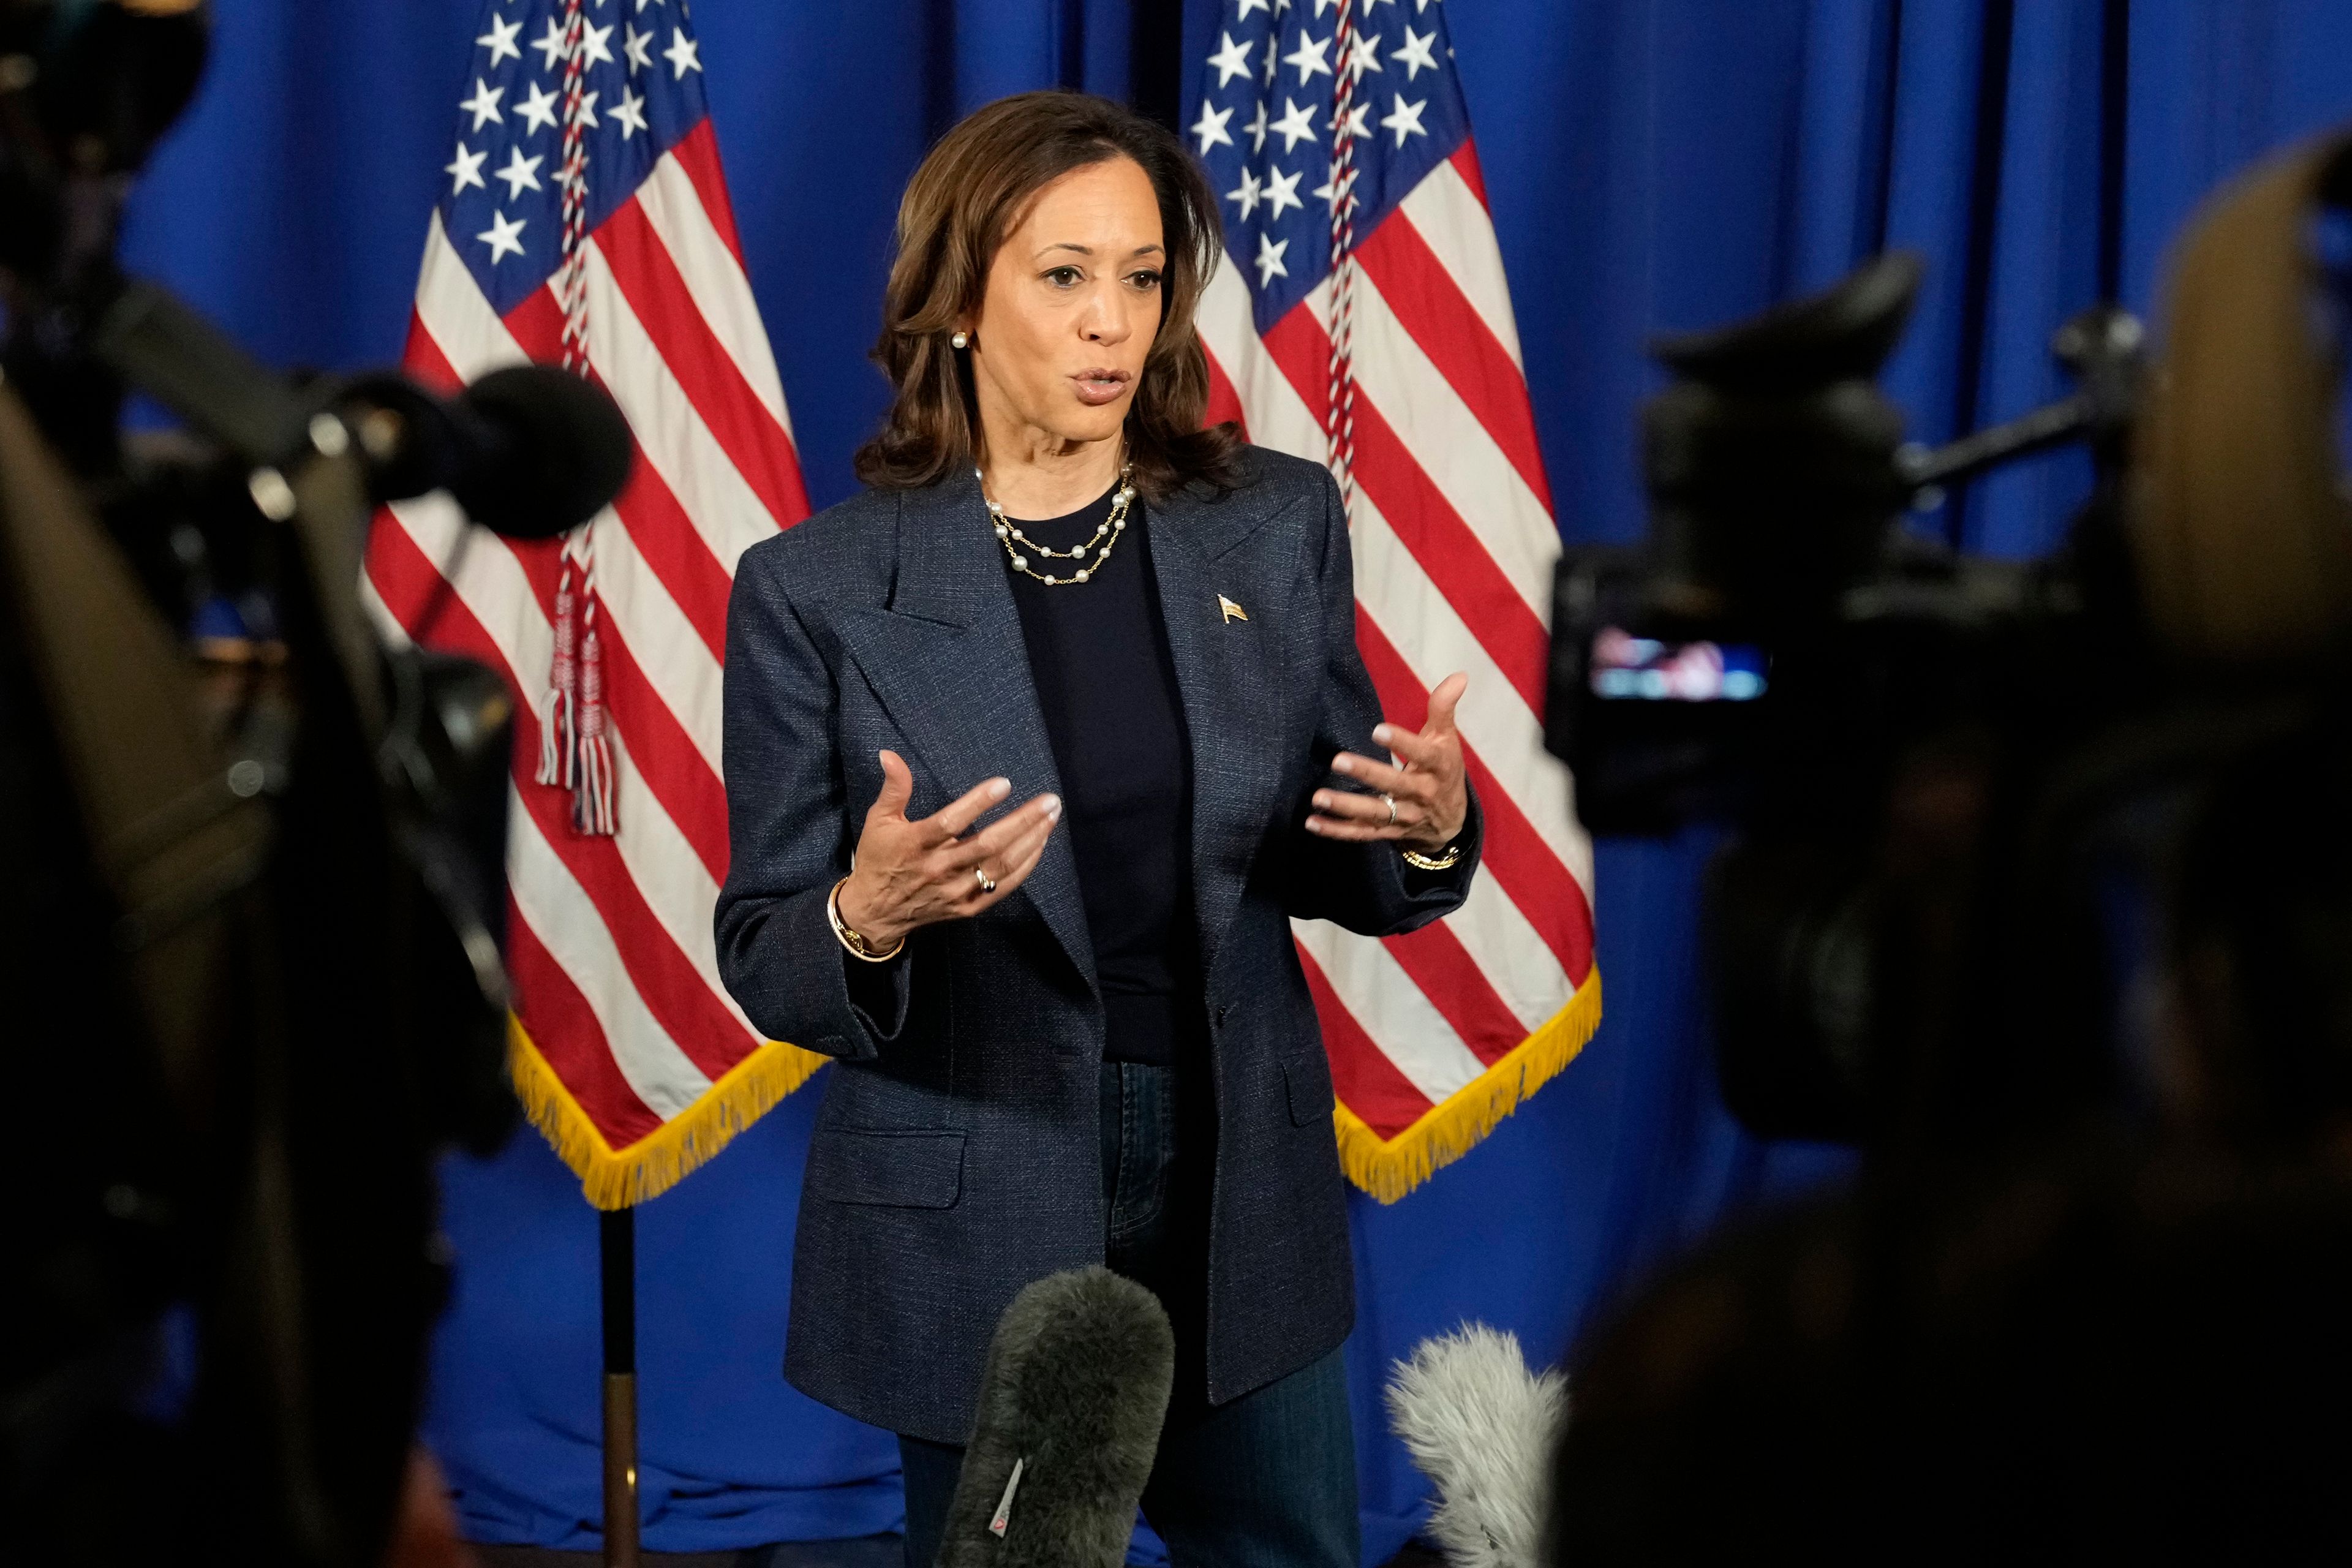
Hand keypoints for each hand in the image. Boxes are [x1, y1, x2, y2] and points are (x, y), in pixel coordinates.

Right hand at [836, 750, 1061, 949]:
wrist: (875, 912)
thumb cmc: (879, 859)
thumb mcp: (878, 820)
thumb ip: (893, 788)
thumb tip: (890, 754)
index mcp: (916, 844)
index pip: (950, 822)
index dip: (978, 803)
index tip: (1004, 783)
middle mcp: (938, 868)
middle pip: (987, 845)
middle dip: (1022, 821)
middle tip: (1050, 801)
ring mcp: (954, 891)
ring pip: (1000, 867)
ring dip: (1030, 841)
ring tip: (1051, 818)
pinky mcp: (966, 907)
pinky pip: (1001, 889)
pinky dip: (1023, 869)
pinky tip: (1039, 846)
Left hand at [1307, 672, 1468, 852]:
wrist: (1452, 821)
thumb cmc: (1443, 770)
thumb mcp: (1447, 739)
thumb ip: (1444, 708)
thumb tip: (1459, 675)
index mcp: (1438, 767)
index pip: (1423, 754)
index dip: (1402, 743)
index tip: (1378, 730)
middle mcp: (1422, 794)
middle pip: (1395, 785)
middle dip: (1367, 774)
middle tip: (1339, 760)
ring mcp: (1405, 817)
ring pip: (1375, 813)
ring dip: (1346, 807)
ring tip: (1319, 797)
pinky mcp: (1389, 833)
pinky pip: (1362, 833)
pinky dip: (1337, 831)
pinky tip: (1312, 822)